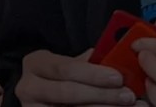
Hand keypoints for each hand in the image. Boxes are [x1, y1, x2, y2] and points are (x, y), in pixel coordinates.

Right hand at [16, 48, 143, 105]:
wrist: (41, 97)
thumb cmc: (61, 77)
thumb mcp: (68, 65)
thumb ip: (88, 62)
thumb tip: (119, 58)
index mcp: (35, 64)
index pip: (66, 68)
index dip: (93, 74)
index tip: (118, 78)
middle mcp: (27, 88)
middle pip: (67, 93)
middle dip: (101, 95)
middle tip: (128, 96)